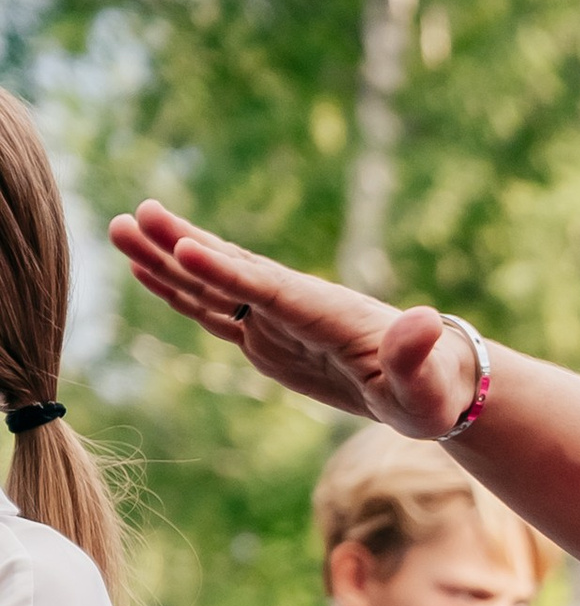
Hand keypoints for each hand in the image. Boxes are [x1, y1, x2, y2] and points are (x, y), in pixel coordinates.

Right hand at [111, 202, 484, 433]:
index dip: (227, 271)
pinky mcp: (268, 338)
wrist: (433, 386)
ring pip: (214, 285)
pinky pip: (217, 310)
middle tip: (133, 215)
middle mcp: (298, 307)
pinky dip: (181, 290)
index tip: (186, 247)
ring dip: (167, 261)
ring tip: (121, 230)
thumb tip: (426, 319)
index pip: (270, 290)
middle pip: (231, 272)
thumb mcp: (429, 384)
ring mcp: (279, 320)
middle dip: (182, 247)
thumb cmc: (434, 389)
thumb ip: (418, 354)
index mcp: (328, 315)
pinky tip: (148, 271)